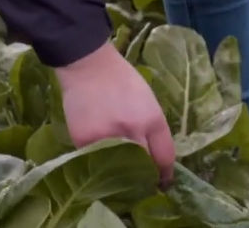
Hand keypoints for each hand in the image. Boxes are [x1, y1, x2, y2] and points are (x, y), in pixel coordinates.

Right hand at [54, 42, 175, 185]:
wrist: (88, 66)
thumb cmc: (122, 80)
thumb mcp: (147, 101)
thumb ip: (151, 129)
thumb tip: (152, 156)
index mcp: (153, 119)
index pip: (165, 158)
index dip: (165, 174)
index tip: (162, 181)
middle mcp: (133, 131)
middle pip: (144, 169)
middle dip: (145, 178)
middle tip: (141, 182)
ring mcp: (108, 138)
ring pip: (118, 170)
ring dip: (120, 174)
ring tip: (118, 172)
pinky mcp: (84, 142)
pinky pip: (95, 160)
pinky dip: (98, 159)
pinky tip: (97, 154)